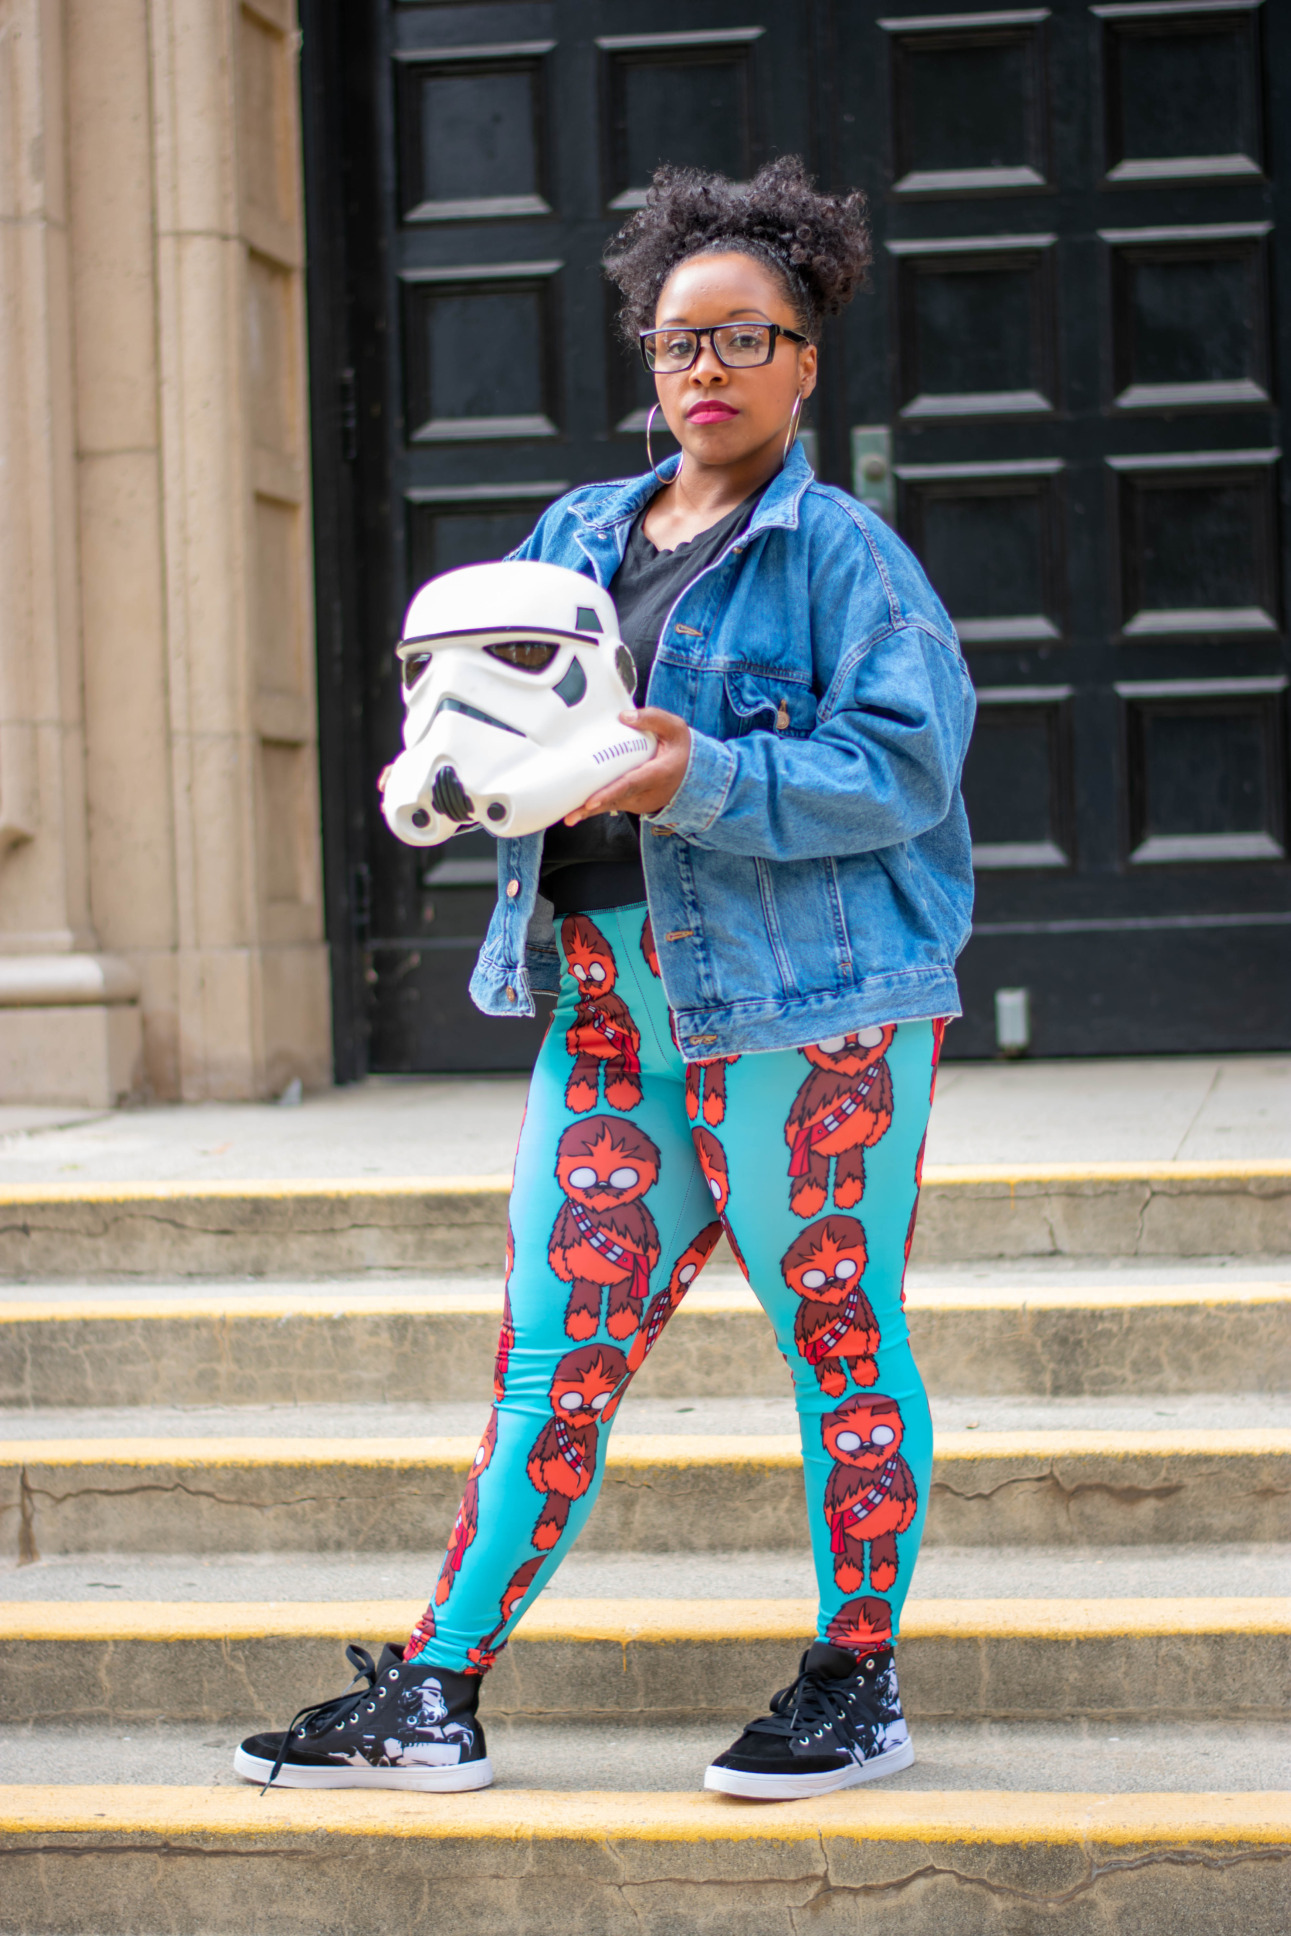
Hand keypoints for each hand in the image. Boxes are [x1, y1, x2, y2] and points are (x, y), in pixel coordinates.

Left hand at [563, 708, 690, 823]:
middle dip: (592, 808)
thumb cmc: (681, 750)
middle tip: (570, 815)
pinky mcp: (634, 804)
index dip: (611, 792)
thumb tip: (624, 717)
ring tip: (568, 815)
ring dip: (589, 811)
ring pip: (612, 805)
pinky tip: (576, 811)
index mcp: (659, 773)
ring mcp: (641, 802)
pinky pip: (613, 805)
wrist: (693, 774)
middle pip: (616, 800)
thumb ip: (652, 718)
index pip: (631, 784)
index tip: (591, 801)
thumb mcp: (675, 728)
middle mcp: (649, 793)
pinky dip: (595, 808)